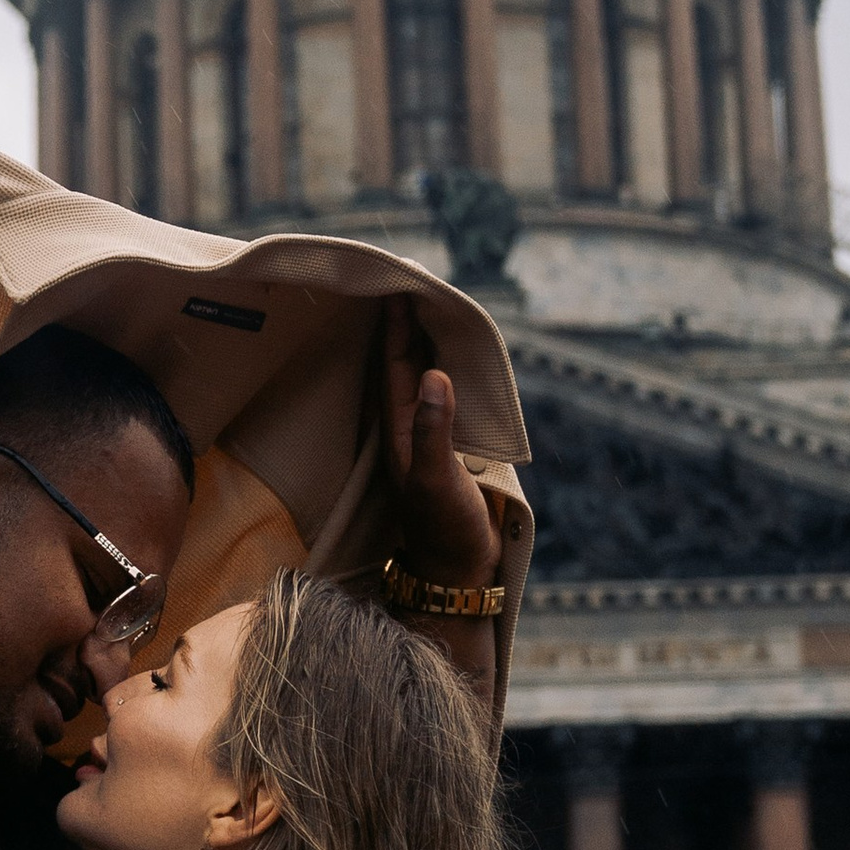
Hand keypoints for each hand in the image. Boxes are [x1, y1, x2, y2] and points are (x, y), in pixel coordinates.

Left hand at [380, 300, 501, 591]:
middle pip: (401, 362)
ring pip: (415, 376)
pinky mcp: (440, 447)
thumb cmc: (445, 528)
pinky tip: (442, 357)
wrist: (454, 570)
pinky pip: (434, 394)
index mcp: (399, 429)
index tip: (397, 284)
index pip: (395, 363)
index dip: (395, 324)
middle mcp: (405, 427)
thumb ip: (436, 430)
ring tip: (421, 305)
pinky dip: (437, 368)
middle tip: (407, 279)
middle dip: (403, 322)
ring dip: (417, 341)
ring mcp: (421, 437)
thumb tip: (436, 375)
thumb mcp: (439, 480)